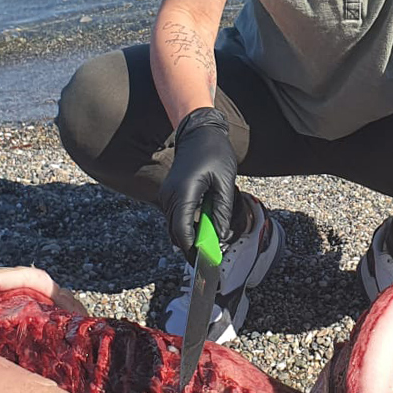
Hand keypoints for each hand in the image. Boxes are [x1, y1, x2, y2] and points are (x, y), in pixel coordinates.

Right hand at [159, 106, 236, 253]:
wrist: (198, 132)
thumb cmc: (214, 152)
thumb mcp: (225, 182)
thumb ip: (222, 211)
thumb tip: (221, 236)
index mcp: (183, 194)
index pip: (182, 232)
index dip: (193, 249)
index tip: (208, 260)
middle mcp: (170, 196)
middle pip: (176, 234)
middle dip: (194, 245)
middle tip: (213, 252)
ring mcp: (167, 195)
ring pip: (175, 227)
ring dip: (192, 234)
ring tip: (213, 235)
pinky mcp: (170, 194)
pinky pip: (176, 217)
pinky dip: (189, 224)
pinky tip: (205, 221)